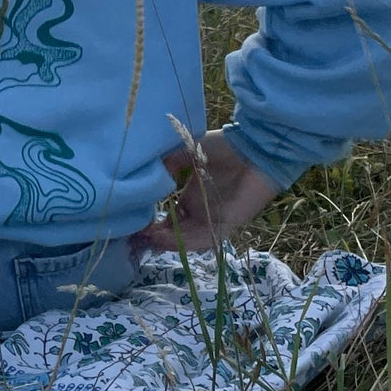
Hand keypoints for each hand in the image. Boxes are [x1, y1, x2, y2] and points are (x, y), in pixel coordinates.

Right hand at [133, 128, 279, 254]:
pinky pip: (206, 239)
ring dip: (169, 241)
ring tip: (149, 239)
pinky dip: (188, 243)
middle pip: (176, 230)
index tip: (136, 223)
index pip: (170, 216)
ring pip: (188, 238)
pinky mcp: (227, 224)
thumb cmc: (225, 147)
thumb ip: (169, 162)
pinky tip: (169, 241)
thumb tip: (148, 176)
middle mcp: (201, 210)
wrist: (255, 149)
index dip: (154, 222)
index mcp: (192, 195)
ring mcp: (214, 218)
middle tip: (137, 236)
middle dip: (157, 235)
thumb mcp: (189, 150)